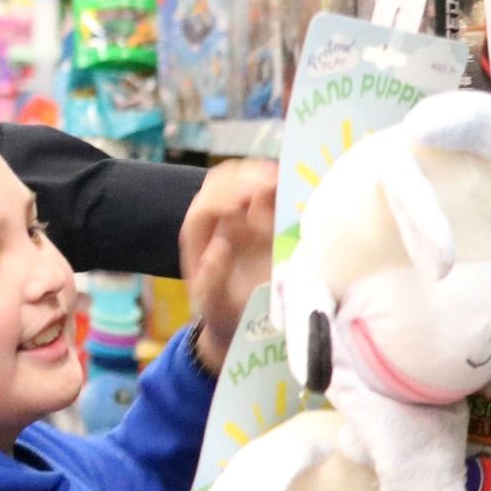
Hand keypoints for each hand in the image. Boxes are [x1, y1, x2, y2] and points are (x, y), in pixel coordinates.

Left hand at [179, 159, 277, 373]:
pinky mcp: (261, 213)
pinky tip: (294, 184)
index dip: (222, 201)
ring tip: (283, 180)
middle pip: (221, 181)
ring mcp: (238, 211)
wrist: (239, 318)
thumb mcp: (213, 304)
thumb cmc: (223, 311)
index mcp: (197, 237)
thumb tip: (218, 248)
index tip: (244, 203)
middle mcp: (214, 218)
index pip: (205, 208)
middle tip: (271, 183)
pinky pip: (266, 187)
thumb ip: (212, 279)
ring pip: (241, 176)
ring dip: (260, 173)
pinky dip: (276, 180)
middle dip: (244, 178)